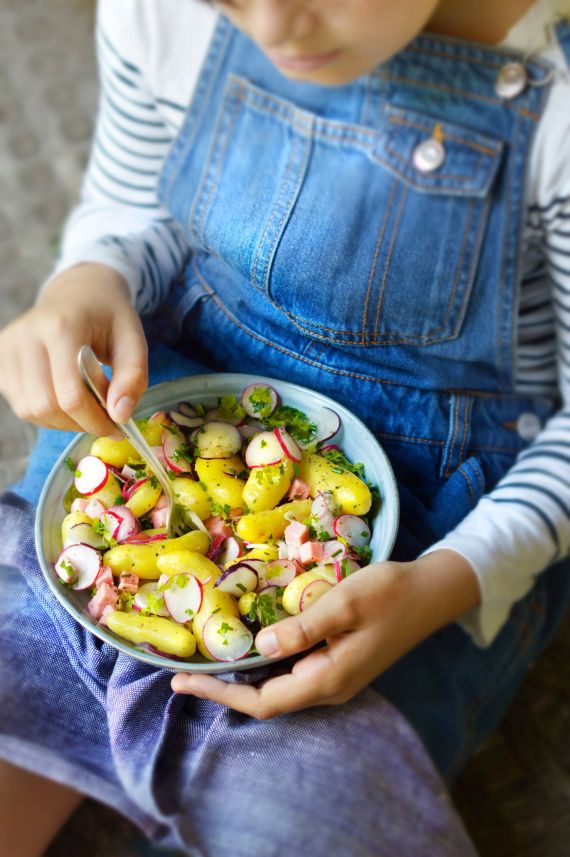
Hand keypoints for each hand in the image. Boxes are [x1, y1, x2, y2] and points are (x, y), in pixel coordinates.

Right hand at [0, 263, 147, 434]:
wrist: (79, 291)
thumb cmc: (108, 317)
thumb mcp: (133, 340)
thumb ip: (133, 377)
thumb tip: (120, 416)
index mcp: (61, 327)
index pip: (70, 394)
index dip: (95, 420)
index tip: (117, 427)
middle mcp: (26, 336)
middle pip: (46, 406)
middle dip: (79, 423)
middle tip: (103, 420)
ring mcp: (7, 347)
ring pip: (29, 410)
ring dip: (62, 422)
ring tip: (86, 408)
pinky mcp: (0, 358)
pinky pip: (19, 404)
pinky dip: (46, 414)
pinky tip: (65, 398)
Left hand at [171, 549, 479, 717]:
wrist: (431, 593)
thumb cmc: (390, 593)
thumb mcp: (345, 602)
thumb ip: (303, 627)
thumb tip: (259, 647)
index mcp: (329, 679)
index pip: (264, 702)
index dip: (220, 695)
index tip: (184, 682)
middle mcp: (329, 687)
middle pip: (267, 700)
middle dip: (223, 690)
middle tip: (183, 672)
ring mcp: (335, 677)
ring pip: (279, 687)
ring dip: (242, 678)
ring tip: (207, 661)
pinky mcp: (339, 663)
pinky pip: (293, 672)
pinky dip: (264, 665)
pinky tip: (250, 647)